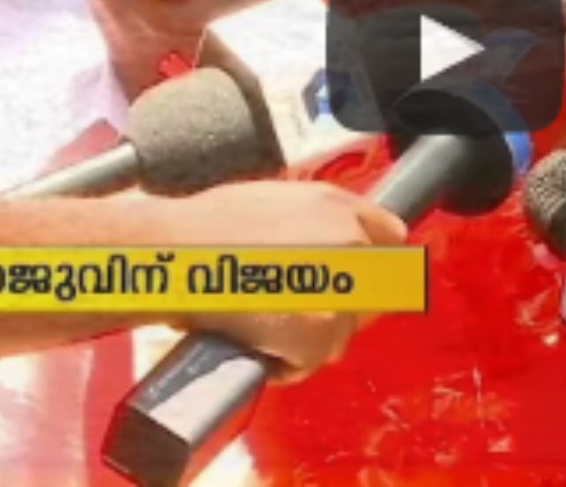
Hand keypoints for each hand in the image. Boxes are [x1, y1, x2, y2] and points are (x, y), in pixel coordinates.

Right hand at [158, 180, 407, 381]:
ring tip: (262, 320)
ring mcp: (339, 290)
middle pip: (375, 292)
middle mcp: (350, 243)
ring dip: (308, 337)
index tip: (354, 278)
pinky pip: (310, 361)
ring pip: (342, 332)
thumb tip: (331, 244)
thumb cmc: (203, 227)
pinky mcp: (319, 333)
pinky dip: (282, 363)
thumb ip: (316, 221)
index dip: (371, 263)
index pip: (392, 238)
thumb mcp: (274, 201)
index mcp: (338, 206)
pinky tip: (253, 340)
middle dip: (342, 306)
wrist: (173, 253)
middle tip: (297, 310)